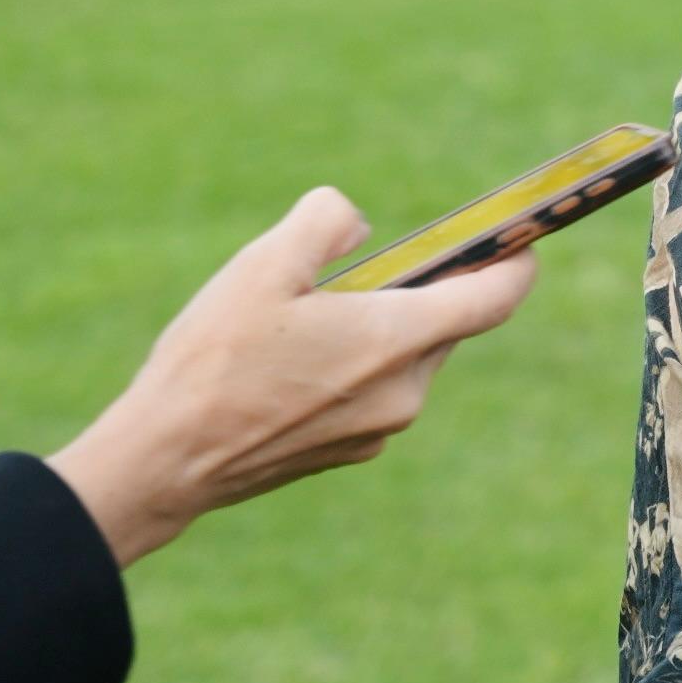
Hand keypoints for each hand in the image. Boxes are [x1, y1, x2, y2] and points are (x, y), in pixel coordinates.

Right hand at [46, 187, 536, 567]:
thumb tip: (359, 226)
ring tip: (313, 314)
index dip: (517, 261)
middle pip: (449, 322)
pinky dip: (357, 365)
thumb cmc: (214, 360)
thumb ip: (326, 220)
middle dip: (424, 288)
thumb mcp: (266, 262)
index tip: (517, 237)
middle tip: (370, 266)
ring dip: (382, 328)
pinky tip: (294, 358)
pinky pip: (376, 392)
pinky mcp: (349, 452)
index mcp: (399, 340)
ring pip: (409, 357)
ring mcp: (379, 429)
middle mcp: (405, 391)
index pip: (499, 296)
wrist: (164, 462)